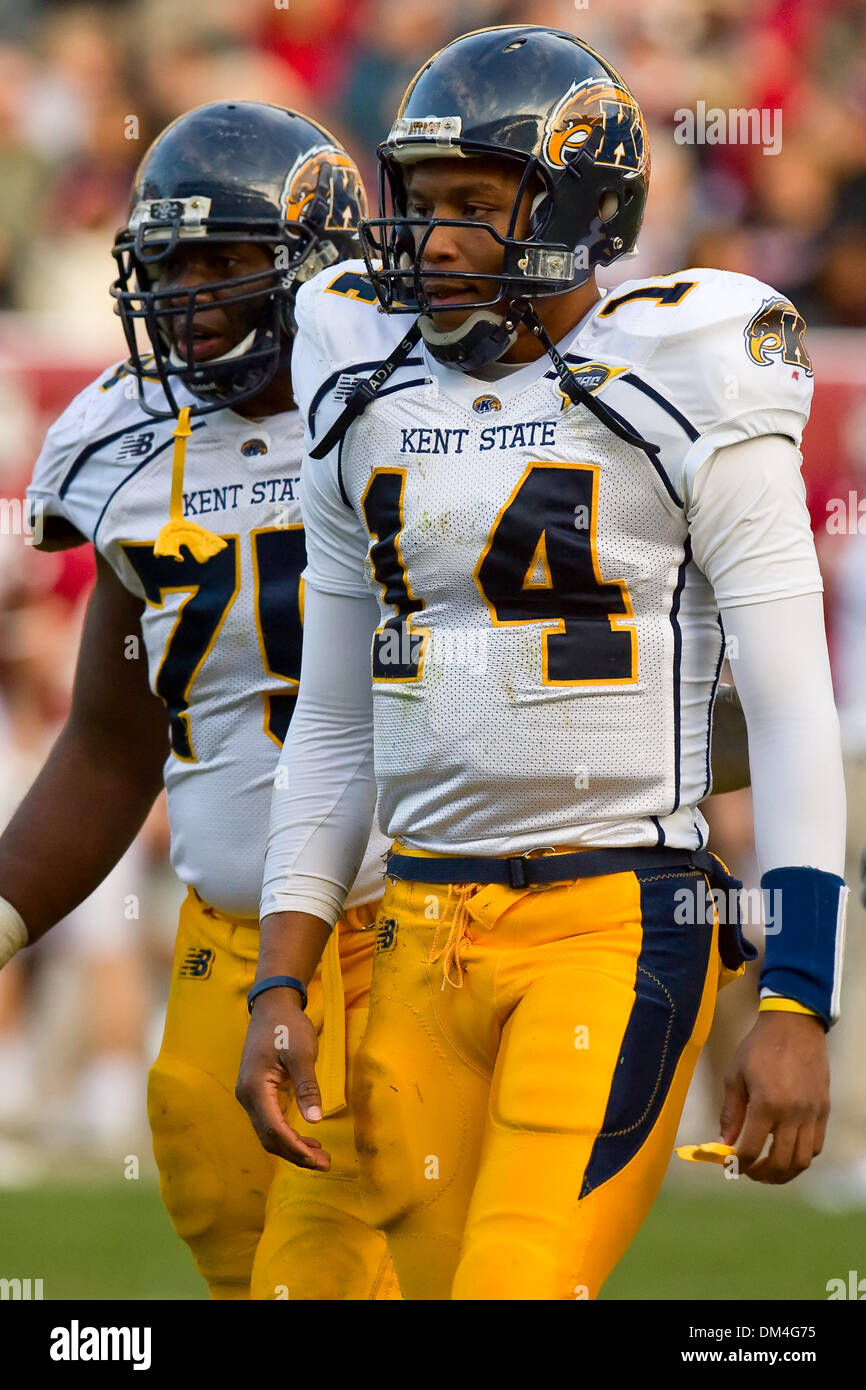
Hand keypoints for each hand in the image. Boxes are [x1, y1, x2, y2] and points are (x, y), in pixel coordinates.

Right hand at [236, 987, 329, 1169]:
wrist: (272, 1006)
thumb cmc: (287, 1026)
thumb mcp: (301, 1053)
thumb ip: (307, 1087)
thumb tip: (315, 1120)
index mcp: (255, 1088)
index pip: (274, 1130)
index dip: (295, 1148)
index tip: (318, 1160)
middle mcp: (247, 1097)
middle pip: (268, 1138)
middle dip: (295, 1154)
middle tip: (324, 1163)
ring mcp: (250, 1096)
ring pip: (268, 1133)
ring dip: (292, 1147)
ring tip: (319, 1156)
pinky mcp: (257, 1092)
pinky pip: (270, 1122)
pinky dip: (287, 1134)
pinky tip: (306, 1139)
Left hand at [720, 1011, 828, 1183]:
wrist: (794, 1026)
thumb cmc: (759, 1048)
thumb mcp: (735, 1076)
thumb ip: (731, 1113)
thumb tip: (723, 1142)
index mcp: (766, 1104)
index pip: (751, 1149)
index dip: (739, 1164)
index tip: (731, 1166)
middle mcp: (792, 1114)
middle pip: (780, 1162)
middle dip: (762, 1175)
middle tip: (750, 1173)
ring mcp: (812, 1114)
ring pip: (802, 1160)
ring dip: (784, 1173)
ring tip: (769, 1171)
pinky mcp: (823, 1110)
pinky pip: (816, 1145)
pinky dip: (801, 1157)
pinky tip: (787, 1152)